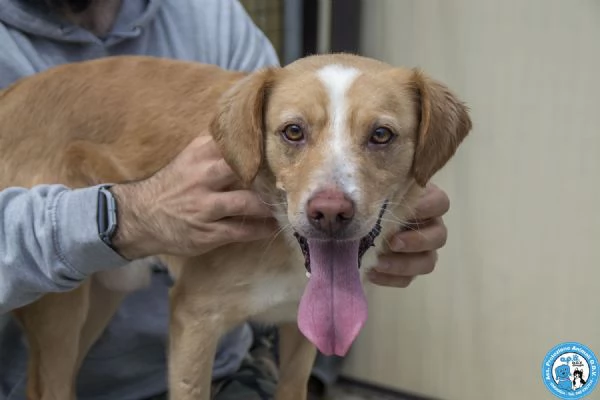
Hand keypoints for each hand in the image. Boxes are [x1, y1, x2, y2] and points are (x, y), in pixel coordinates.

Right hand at [110, 135, 276, 258]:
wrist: (140, 216)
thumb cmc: (173, 185)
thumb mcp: (189, 159)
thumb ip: (216, 148)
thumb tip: (249, 132)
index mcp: (199, 155)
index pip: (234, 144)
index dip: (260, 144)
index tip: (281, 146)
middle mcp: (202, 178)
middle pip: (244, 170)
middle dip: (269, 174)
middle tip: (289, 177)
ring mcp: (204, 207)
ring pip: (247, 203)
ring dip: (269, 205)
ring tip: (285, 204)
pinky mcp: (207, 232)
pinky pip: (241, 230)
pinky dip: (261, 228)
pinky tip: (273, 226)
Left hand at [368, 183, 449, 286]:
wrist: (355, 222)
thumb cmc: (368, 199)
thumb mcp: (371, 189)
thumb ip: (373, 190)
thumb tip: (358, 198)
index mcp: (425, 202)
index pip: (440, 202)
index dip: (428, 207)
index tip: (409, 209)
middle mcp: (430, 226)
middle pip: (439, 236)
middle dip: (417, 241)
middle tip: (392, 242)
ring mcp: (423, 250)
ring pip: (428, 261)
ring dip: (405, 264)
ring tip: (380, 263)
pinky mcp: (410, 269)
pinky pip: (408, 279)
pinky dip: (391, 278)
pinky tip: (372, 273)